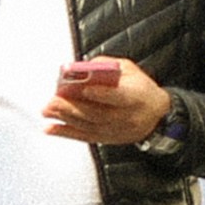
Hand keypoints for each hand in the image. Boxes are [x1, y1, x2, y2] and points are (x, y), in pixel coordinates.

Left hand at [46, 55, 170, 146]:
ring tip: (47, 111)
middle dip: (73, 107)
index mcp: (136, 96)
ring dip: (64, 119)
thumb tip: (83, 67)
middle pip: (98, 114)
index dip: (102, 94)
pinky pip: (84, 137)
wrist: (157, 115)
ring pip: (88, 126)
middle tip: (54, 101)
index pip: (119, 96)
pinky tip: (50, 128)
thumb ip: (108, 66)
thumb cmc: (140, 89)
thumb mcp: (130, 71)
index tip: (84, 89)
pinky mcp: (107, 138)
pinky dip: (65, 133)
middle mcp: (127, 116)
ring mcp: (117, 130)